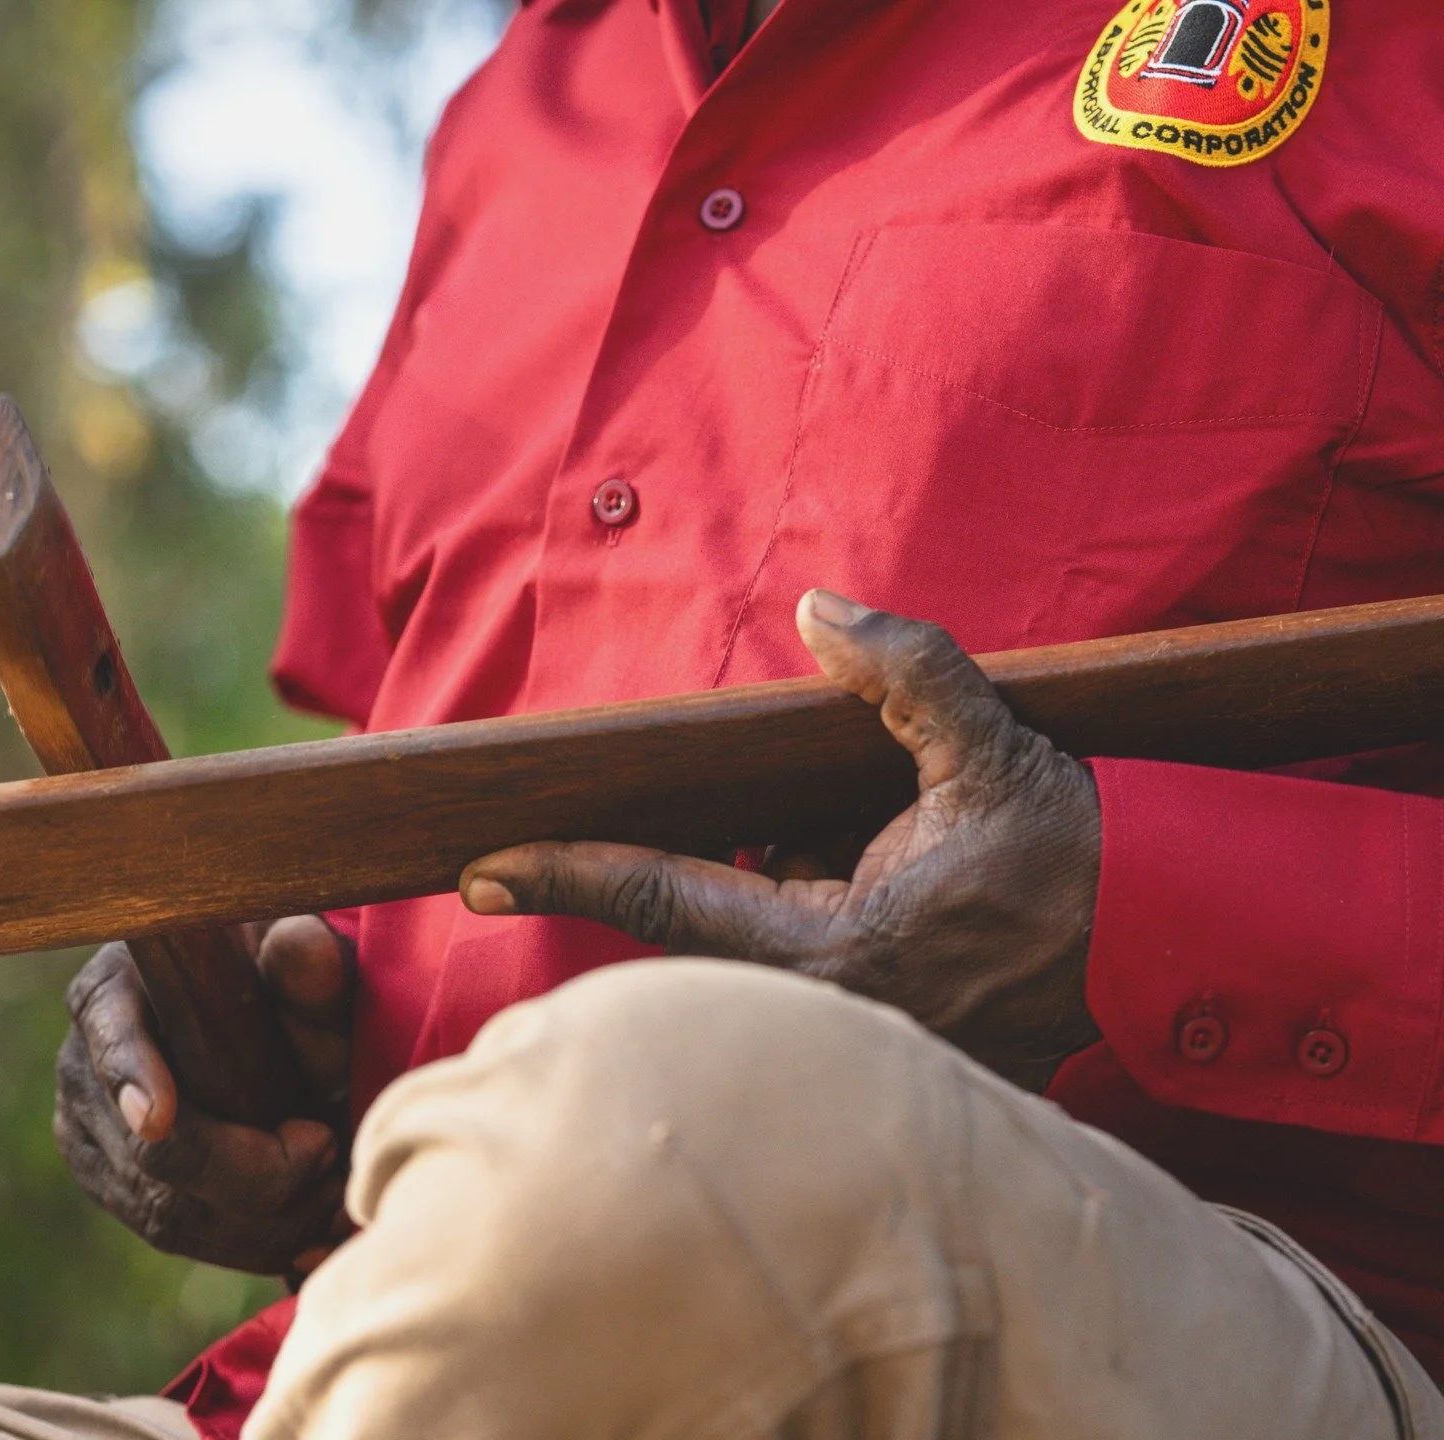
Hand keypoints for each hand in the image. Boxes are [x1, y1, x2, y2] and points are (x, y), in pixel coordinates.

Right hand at [53, 916, 354, 1274]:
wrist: (258, 1022)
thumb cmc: (275, 981)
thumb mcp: (297, 960)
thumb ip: (308, 960)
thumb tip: (299, 945)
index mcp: (114, 989)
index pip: (110, 1035)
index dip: (131, 1077)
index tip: (160, 1118)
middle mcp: (82, 1065)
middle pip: (149, 1152)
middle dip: (250, 1172)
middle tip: (328, 1149)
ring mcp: (89, 1135)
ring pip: (165, 1210)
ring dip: (261, 1220)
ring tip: (332, 1194)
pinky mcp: (112, 1185)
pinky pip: (176, 1235)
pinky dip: (248, 1244)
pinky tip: (308, 1234)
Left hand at [459, 590, 1102, 1089]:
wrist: (1177, 946)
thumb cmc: (1082, 854)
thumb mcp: (996, 747)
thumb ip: (907, 671)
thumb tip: (819, 610)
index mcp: (835, 949)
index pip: (664, 899)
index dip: (566, 873)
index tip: (479, 868)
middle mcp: (829, 1006)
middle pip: (697, 923)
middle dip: (682, 858)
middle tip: (672, 811)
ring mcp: (857, 1028)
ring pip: (751, 932)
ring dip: (764, 872)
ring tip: (844, 828)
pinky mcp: (885, 1031)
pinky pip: (802, 948)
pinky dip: (806, 893)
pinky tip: (865, 854)